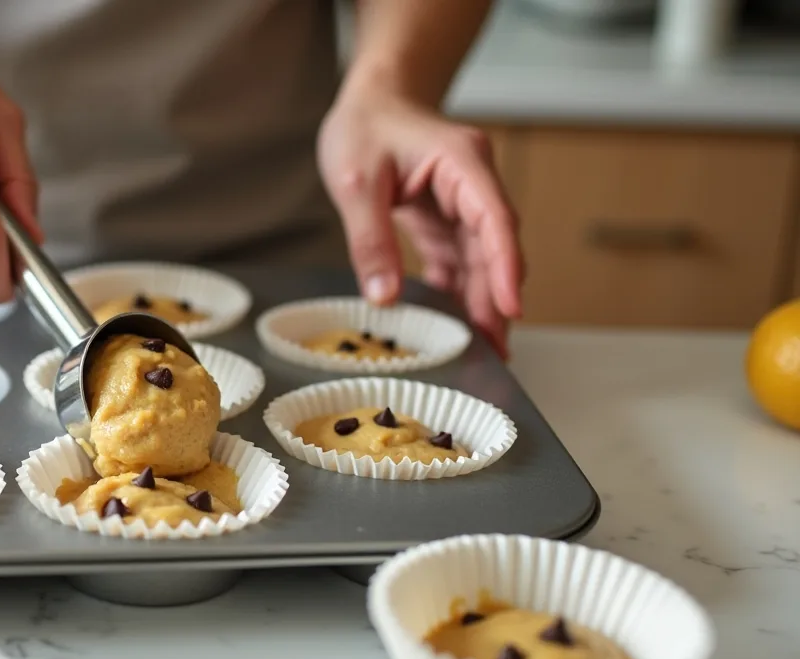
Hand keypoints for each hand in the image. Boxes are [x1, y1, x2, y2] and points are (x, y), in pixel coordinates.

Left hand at [317, 87, 523, 356]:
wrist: (368, 102)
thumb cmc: (364, 126)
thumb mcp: (355, 182)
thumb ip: (370, 239)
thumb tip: (384, 298)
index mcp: (461, 162)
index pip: (495, 218)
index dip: (504, 266)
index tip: (510, 307)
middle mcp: (471, 183)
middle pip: (492, 247)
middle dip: (495, 300)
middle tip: (494, 350)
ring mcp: (461, 203)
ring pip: (479, 260)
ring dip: (479, 302)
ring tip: (481, 349)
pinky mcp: (445, 219)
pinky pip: (457, 260)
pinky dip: (454, 291)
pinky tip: (452, 325)